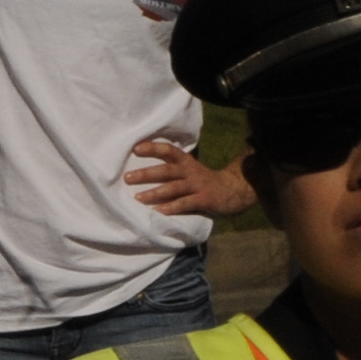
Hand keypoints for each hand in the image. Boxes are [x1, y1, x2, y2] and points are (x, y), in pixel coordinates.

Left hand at [123, 134, 252, 216]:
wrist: (232, 190)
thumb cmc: (201, 180)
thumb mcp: (188, 169)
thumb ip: (170, 168)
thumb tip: (137, 170)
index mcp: (185, 162)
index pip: (169, 150)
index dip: (153, 148)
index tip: (136, 148)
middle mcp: (190, 171)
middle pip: (167, 170)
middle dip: (146, 173)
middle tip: (127, 177)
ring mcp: (198, 185)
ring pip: (174, 188)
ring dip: (155, 193)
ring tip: (138, 198)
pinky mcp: (204, 199)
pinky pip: (186, 203)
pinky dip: (171, 207)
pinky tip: (158, 211)